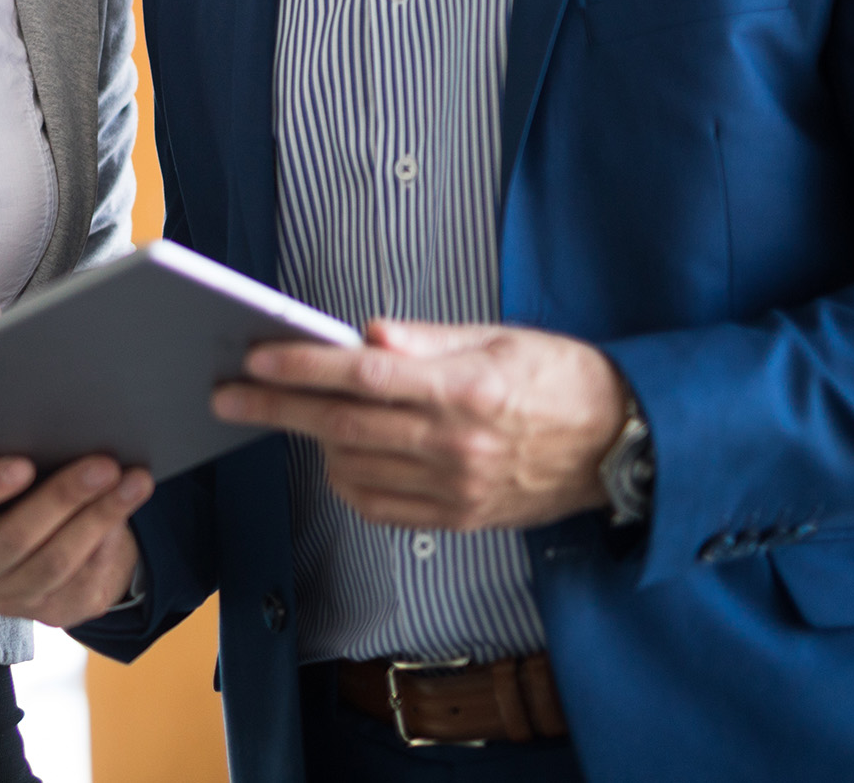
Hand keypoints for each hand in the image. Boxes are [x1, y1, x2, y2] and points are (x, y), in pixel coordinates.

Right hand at [0, 455, 151, 627]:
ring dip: (100, 518)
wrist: (38, 540)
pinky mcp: (53, 611)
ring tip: (134, 482)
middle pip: (14, 537)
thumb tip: (23, 402)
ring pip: (56, 562)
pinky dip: (109, 542)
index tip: (23, 463)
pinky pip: (83, 582)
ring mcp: (11, 596)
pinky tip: (128, 511)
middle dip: (64, 497)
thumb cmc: (15, 483)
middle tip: (104, 464)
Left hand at [212, 320, 627, 531]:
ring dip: (311, 441)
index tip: (255, 358)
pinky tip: (339, 455)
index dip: (302, 366)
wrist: (626, 445)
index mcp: (466, 389)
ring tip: (289, 412)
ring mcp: (457, 490)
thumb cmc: (562, 377)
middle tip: (227, 394)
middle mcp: (457, 445)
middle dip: (276, 407)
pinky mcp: (459, 520)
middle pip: (343, 426)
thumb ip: (426, 339)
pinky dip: (347, 480)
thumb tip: (365, 333)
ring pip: (353, 468)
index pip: (364, 375)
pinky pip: (380, 507)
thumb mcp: (499, 337)